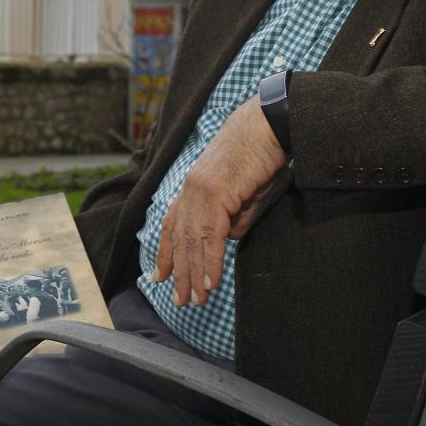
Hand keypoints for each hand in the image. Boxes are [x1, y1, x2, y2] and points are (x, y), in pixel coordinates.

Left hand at [151, 95, 285, 307]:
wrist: (267, 125)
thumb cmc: (259, 155)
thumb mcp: (244, 193)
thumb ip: (233, 217)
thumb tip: (227, 239)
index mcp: (192, 186)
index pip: (172, 224)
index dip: (165, 252)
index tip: (159, 276)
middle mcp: (190, 189)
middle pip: (180, 238)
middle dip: (179, 272)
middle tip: (180, 300)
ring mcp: (200, 190)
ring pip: (192, 241)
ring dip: (194, 273)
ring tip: (196, 299)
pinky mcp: (216, 193)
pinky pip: (210, 236)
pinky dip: (210, 261)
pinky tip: (211, 281)